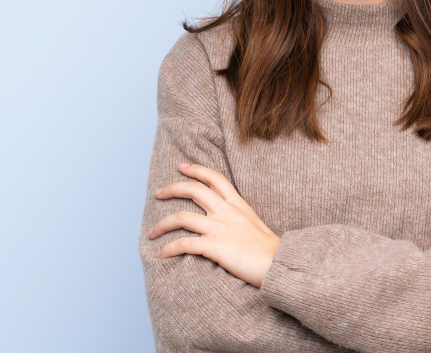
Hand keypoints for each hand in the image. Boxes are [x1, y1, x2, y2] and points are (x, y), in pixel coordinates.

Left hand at [148, 162, 281, 288]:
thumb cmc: (269, 249)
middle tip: (158, 192)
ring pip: (182, 217)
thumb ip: (239, 217)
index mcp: (237, 204)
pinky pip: (184, 244)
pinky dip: (169, 249)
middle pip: (193, 190)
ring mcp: (219, 228)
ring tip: (152, 232)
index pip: (214, 178)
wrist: (278, 263)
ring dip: (162, 224)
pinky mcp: (214, 246)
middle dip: (172, 188)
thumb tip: (227, 221)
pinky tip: (161, 254)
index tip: (182, 166)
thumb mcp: (255, 223)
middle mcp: (226, 211)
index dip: (196, 169)